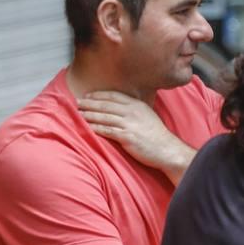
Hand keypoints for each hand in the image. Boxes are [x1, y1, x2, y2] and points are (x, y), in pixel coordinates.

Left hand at [78, 90, 194, 183]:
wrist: (166, 149)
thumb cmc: (156, 135)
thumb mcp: (146, 115)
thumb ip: (133, 110)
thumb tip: (119, 108)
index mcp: (137, 105)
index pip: (114, 96)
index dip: (98, 95)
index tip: (88, 95)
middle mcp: (132, 111)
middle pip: (106, 105)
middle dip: (90, 103)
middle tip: (77, 102)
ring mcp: (129, 124)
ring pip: (104, 117)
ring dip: (89, 115)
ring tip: (78, 114)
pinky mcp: (127, 137)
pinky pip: (107, 131)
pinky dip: (96, 128)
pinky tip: (87, 127)